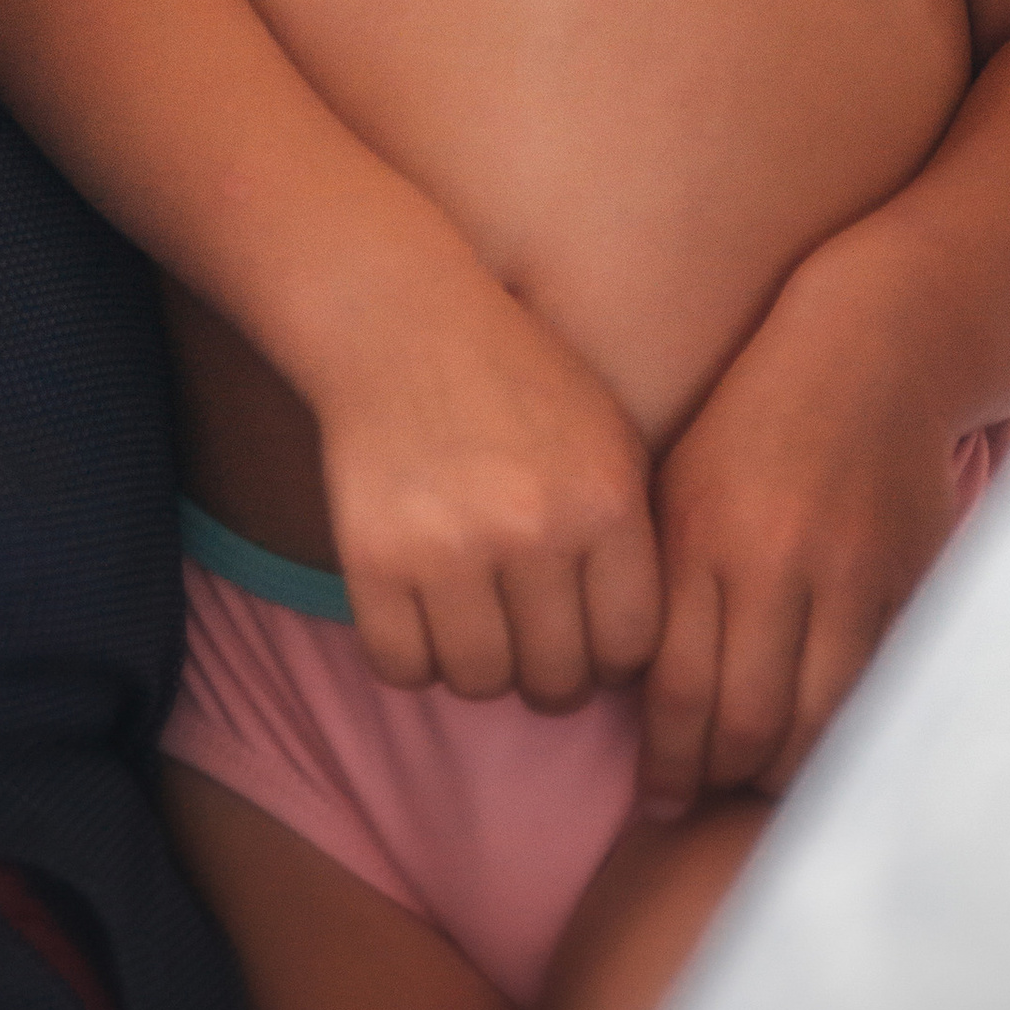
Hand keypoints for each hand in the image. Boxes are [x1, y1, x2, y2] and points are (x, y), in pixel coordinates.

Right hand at [316, 274, 661, 711]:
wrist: (406, 326)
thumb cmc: (518, 385)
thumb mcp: (609, 439)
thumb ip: (633, 538)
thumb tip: (635, 656)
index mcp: (605, 502)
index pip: (630, 647)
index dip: (611, 658)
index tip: (587, 639)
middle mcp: (533, 531)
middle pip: (557, 679)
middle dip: (548, 676)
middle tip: (529, 645)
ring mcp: (449, 548)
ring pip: (480, 682)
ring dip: (480, 668)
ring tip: (476, 625)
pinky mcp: (374, 559)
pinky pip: (402, 667)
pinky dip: (412, 660)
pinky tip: (422, 620)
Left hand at [636, 260, 974, 820]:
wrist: (875, 348)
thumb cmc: (756, 420)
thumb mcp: (681, 482)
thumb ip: (663, 585)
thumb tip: (637, 698)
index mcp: (703, 537)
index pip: (679, 691)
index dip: (669, 763)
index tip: (658, 797)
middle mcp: (776, 561)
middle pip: (748, 722)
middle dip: (721, 781)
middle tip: (705, 801)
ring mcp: (851, 573)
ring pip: (818, 720)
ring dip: (787, 771)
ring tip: (759, 783)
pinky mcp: (909, 579)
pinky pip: (876, 688)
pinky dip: (847, 731)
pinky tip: (821, 744)